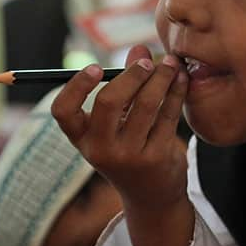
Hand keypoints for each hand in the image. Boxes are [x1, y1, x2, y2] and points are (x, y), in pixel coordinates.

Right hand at [52, 45, 191, 245]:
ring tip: (171, 64)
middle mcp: (100, 150)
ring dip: (161, 78)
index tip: (95, 67)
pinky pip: (168, 115)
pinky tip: (182, 79)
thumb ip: (126, 84)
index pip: (62, 111)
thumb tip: (140, 48)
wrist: (153, 197)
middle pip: (108, 102)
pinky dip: (177, 93)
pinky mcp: (157, 158)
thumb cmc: (131, 149)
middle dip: (131, 75)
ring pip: (145, 105)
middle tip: (147, 61)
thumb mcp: (120, 123)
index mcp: (82, 139)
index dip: (76, 86)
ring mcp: (129, 156)